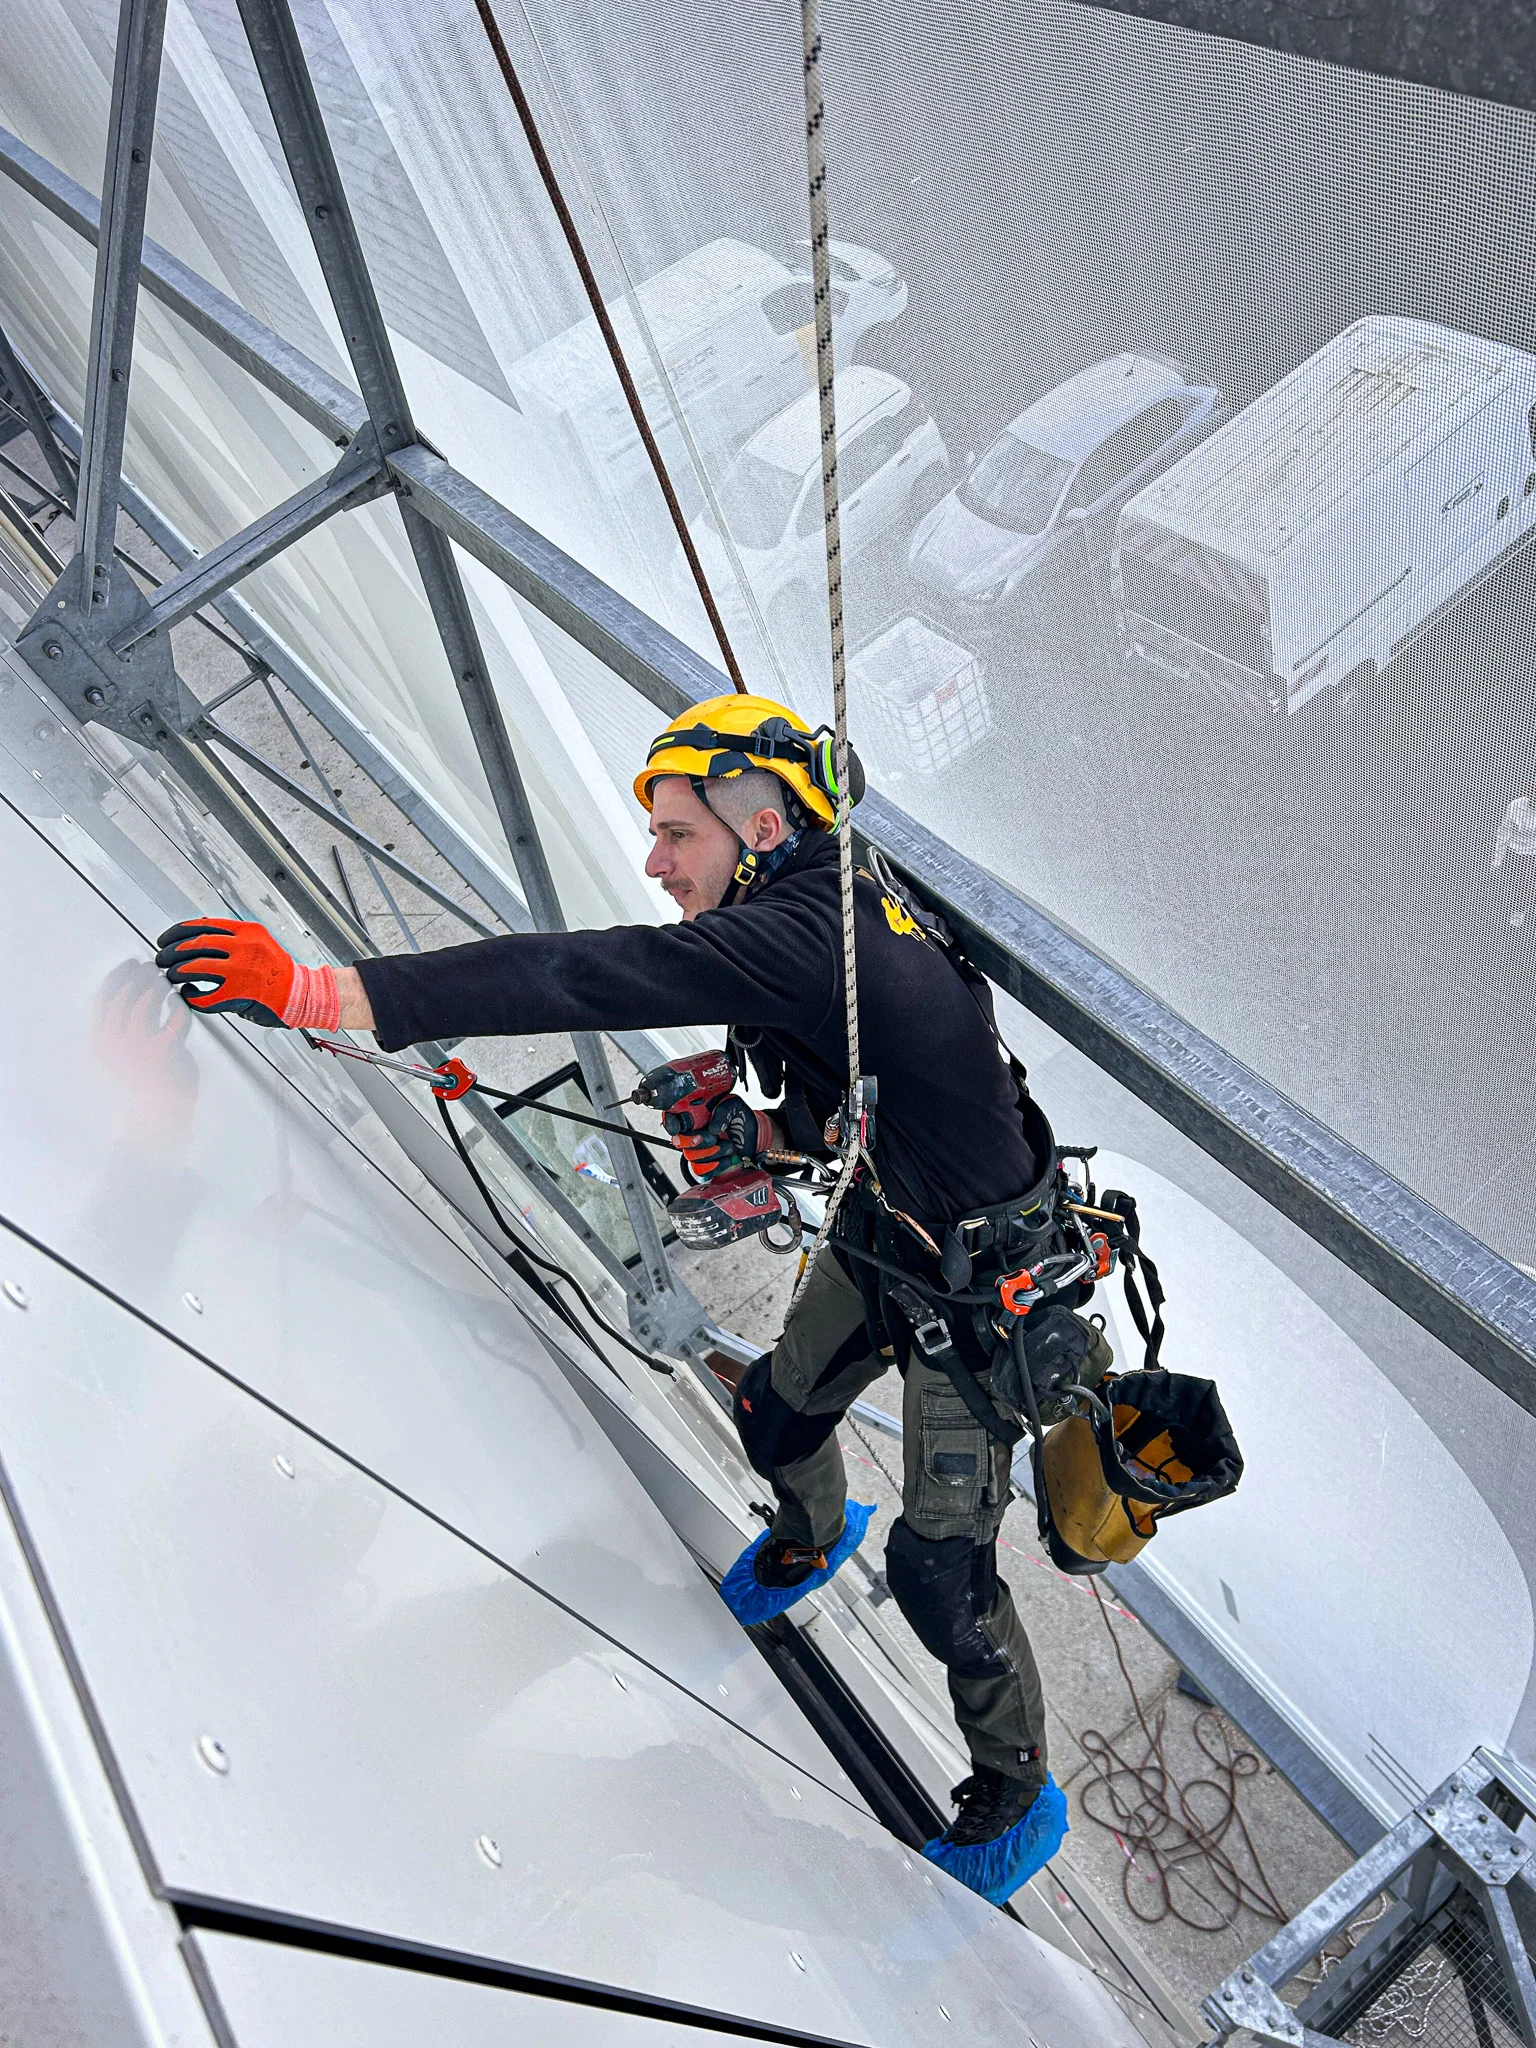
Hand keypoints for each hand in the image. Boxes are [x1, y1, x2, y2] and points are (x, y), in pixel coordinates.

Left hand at [155, 919, 338, 1029]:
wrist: (303, 993)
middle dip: (172, 951)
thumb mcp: (260, 942)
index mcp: (247, 932)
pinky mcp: (238, 994)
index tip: (167, 938)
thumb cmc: (281, 972)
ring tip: (171, 974)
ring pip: (196, 967)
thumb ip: (233, 939)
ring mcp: (241, 970)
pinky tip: (189, 993)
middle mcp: (243, 947)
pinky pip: (205, 995)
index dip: (179, 932)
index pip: (203, 925)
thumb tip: (201, 937)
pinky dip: (192, 995)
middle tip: (162, 957)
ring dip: (177, 971)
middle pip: (196, 944)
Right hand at [673, 1093, 774, 1179]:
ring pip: (691, 1156)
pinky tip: (728, 1158)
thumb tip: (712, 1128)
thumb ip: (723, 1112)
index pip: (672, 1118)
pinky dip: (717, 1165)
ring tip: (728, 1145)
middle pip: (679, 1141)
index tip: (680, 1127)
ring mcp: (697, 1150)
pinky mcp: (705, 1164)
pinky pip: (701, 1170)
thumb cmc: (739, 1118)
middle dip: (695, 1141)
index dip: (671, 1123)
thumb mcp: (733, 1105)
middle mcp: (692, 1133)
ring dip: (712, 1152)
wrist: (754, 1136)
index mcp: (694, 1115)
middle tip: (713, 1138)